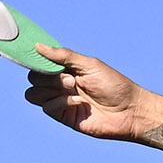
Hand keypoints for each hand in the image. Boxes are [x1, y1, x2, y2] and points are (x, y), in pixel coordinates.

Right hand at [23, 43, 162, 143]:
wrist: (129, 110)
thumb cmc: (114, 84)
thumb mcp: (88, 64)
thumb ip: (63, 56)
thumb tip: (38, 46)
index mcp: (66, 69)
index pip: (39, 63)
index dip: (34, 60)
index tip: (35, 56)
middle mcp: (60, 84)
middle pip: (34, 78)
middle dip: (48, 77)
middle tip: (71, 79)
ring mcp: (61, 100)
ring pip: (34, 94)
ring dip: (51, 89)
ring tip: (73, 88)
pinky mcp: (63, 116)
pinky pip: (47, 108)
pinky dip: (61, 103)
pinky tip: (79, 103)